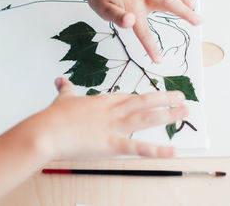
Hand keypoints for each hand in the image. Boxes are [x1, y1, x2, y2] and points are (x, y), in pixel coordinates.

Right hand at [32, 77, 188, 159]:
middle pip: (144, 102)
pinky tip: (173, 151)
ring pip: (146, 118)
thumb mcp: (62, 99)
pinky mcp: (111, 145)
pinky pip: (138, 148)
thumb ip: (66, 88)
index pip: (129, 97)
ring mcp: (114, 127)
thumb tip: (61, 79)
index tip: (158, 96)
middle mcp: (113, 111)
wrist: (44, 133)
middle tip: (182, 97)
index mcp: (102, 101)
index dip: (145, 98)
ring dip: (167, 115)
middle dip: (164, 99)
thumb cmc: (52, 117)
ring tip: (185, 111)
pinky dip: (157, 151)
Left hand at [77, 0, 201, 62]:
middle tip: (198, 22)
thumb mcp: (102, 10)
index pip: (144, 33)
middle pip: (168, 3)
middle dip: (185, 13)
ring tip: (193, 4)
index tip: (159, 60)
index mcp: (133, 9)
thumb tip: (129, 22)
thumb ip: (117, 17)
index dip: (152, 48)